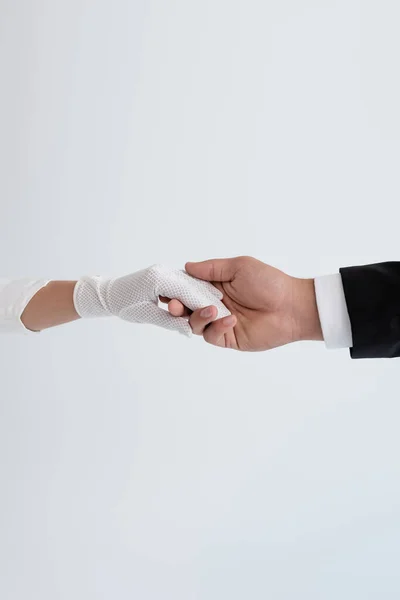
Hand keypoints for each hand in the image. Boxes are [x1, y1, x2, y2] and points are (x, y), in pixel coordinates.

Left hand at [73, 264, 229, 335]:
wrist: (107, 293)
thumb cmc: (123, 305)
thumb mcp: (147, 315)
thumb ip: (170, 321)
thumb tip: (190, 329)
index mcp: (158, 280)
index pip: (188, 292)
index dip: (204, 303)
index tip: (220, 312)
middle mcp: (162, 272)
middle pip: (191, 285)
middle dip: (207, 297)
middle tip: (226, 308)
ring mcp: (163, 271)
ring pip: (188, 283)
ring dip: (202, 293)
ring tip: (218, 304)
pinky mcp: (162, 273)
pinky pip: (182, 282)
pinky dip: (192, 290)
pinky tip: (202, 298)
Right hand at [166, 257, 322, 349]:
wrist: (292, 307)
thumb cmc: (269, 282)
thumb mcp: (239, 267)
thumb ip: (212, 269)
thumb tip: (186, 267)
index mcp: (214, 285)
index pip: (186, 287)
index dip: (174, 288)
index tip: (164, 289)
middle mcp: (213, 303)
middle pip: (184, 308)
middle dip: (176, 306)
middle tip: (176, 305)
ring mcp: (219, 322)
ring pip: (193, 324)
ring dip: (198, 316)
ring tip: (212, 310)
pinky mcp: (228, 338)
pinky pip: (211, 335)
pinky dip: (217, 327)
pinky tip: (231, 320)